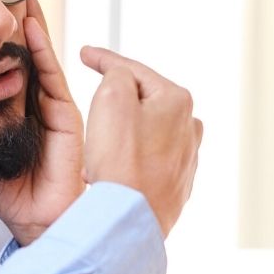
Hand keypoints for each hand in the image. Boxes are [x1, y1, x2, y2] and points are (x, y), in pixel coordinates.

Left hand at [0, 0, 84, 245]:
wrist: (35, 218)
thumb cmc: (8, 188)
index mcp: (17, 104)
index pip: (5, 59)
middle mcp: (37, 99)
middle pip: (24, 47)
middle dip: (14, 13)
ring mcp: (54, 105)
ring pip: (39, 53)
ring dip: (29, 20)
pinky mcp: (66, 115)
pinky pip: (51, 75)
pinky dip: (40, 49)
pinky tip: (30, 24)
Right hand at [80, 47, 201, 236]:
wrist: (129, 219)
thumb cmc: (120, 162)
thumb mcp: (111, 99)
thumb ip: (117, 74)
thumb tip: (121, 77)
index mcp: (177, 100)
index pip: (133, 70)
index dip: (103, 59)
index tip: (84, 54)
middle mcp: (190, 127)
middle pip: (142, 101)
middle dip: (115, 102)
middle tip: (91, 107)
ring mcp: (187, 158)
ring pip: (145, 132)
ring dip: (122, 134)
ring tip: (99, 149)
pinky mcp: (177, 185)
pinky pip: (148, 161)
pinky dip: (130, 159)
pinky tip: (114, 170)